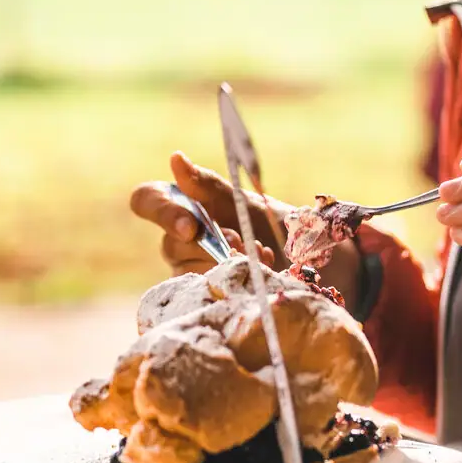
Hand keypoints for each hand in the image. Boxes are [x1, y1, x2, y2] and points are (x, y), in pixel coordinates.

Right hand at [129, 153, 360, 300]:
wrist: (314, 262)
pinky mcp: (207, 302)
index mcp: (185, 206)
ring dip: (229, 265)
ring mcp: (190, 274)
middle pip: (170, 242)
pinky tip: (261, 279)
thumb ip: (211, 187)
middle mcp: (180, 242)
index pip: (147, 200)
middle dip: (211, 245)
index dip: (162, 210)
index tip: (192, 226)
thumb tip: (176, 160)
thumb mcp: (247, 203)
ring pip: (190, 272)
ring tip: (263, 259)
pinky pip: (207, 297)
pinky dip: (237, 286)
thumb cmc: (273, 226)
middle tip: (245, 244)